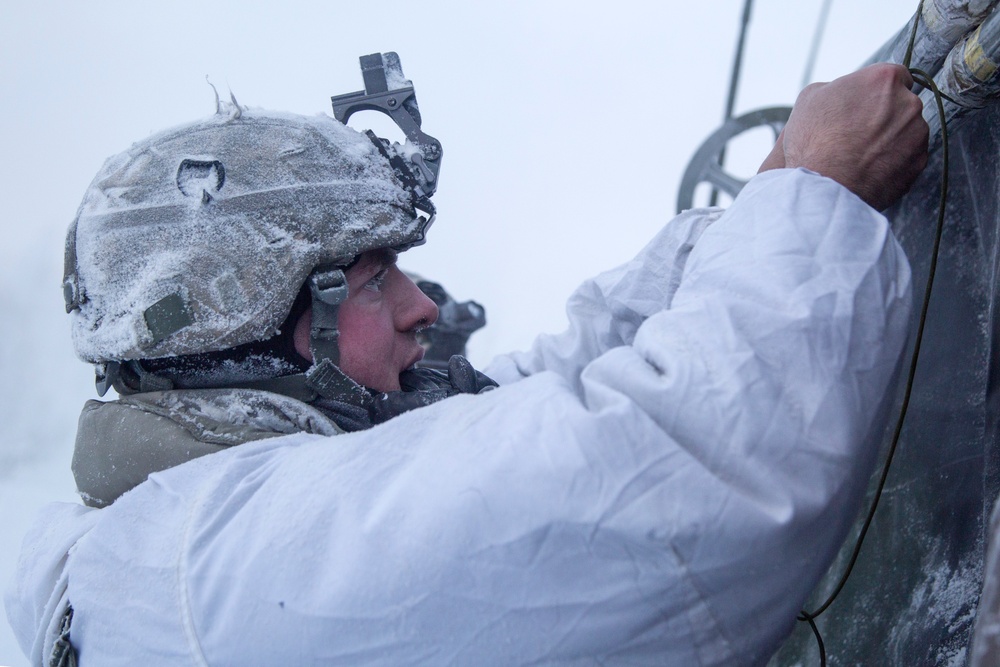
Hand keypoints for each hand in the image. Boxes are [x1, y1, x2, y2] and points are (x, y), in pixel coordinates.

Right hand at [771, 64, 928, 209]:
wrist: (823, 186)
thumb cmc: (813, 141)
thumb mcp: (810, 99)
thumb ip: (836, 88)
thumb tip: (843, 94)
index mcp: (883, 79)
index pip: (895, 75)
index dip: (878, 90)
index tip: (866, 104)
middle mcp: (908, 102)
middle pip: (902, 103)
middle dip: (885, 115)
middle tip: (858, 132)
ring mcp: (918, 133)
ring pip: (908, 130)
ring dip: (891, 138)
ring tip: (861, 155)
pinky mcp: (919, 162)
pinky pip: (909, 156)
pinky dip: (894, 161)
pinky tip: (869, 168)